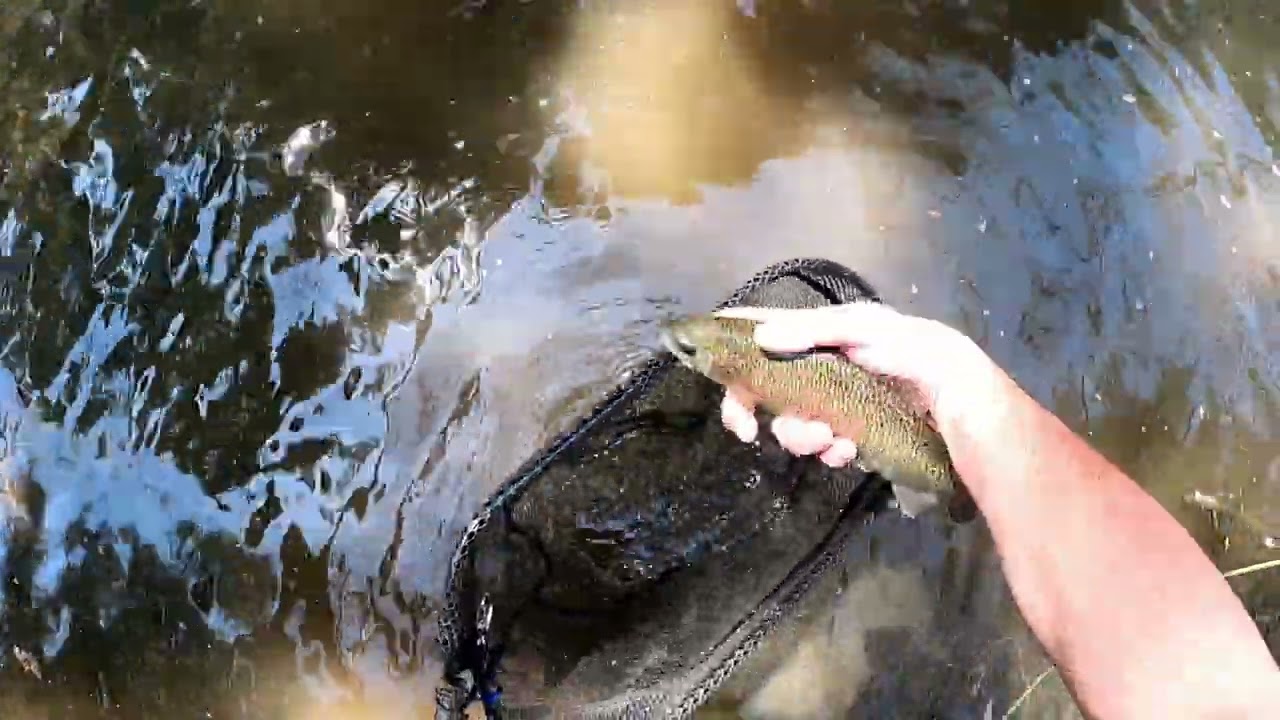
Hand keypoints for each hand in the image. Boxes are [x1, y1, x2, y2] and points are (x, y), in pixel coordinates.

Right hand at [714, 301, 994, 466]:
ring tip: (830, 441)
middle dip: (756, 408)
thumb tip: (762, 338)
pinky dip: (831, 451)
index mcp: (831, 332)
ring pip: (792, 422)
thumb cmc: (925, 358)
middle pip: (768, 385)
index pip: (771, 328)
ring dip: (800, 435)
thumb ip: (818, 333)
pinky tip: (851, 451)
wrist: (972, 410)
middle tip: (745, 429)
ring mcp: (841, 403)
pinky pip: (823, 446)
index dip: (736, 340)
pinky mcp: (857, 434)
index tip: (707, 360)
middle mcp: (829, 366)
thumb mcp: (871, 330)